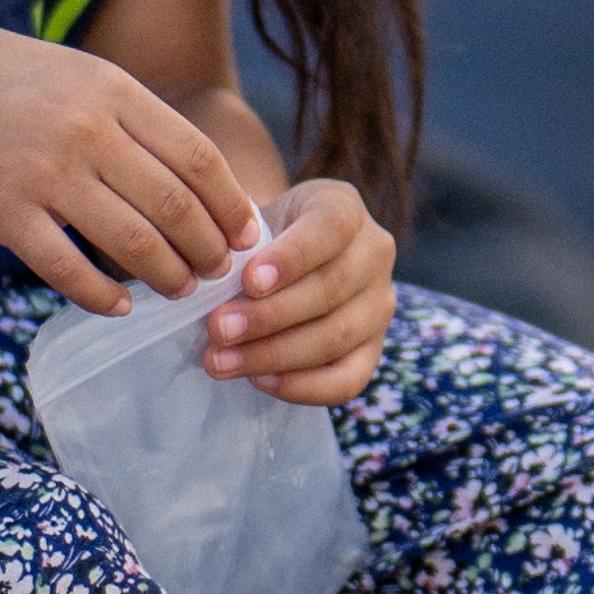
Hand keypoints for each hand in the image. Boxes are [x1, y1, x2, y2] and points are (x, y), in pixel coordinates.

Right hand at [0, 17, 270, 311]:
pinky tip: (119, 305)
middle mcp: (86, 130)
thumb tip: (204, 178)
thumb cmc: (7, 82)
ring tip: (179, 289)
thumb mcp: (80, 76)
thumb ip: (136, 118)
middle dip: (208, 251)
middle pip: (175, 207)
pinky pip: (68, 269)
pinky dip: (103, 295)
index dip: (232, 205)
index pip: (199, 157)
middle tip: (219, 273)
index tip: (248, 236)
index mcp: (114, 91)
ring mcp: (43, 173)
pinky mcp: (3, 213)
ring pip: (133, 244)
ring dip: (168, 277)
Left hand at [206, 175, 394, 408]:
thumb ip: (239, 247)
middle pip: (330, 289)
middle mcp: (375, 253)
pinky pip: (347, 379)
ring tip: (221, 361)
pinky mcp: (374, 349)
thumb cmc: (260, 239)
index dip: (291, 259)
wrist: (281, 261)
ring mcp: (380, 304)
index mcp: (344, 207)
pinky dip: (302, 386)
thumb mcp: (251, 223)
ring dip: (273, 354)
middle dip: (268, 315)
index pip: (330, 229)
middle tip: (217, 329)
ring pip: (335, 337)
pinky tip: (259, 380)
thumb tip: (213, 290)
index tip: (248, 281)